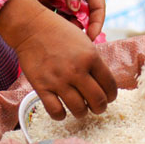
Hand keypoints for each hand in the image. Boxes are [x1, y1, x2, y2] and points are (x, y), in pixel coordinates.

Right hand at [0, 0, 116, 119]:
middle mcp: (77, 70)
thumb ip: (95, 62)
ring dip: (82, 112)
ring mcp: (59, 80)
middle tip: (97, 107)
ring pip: (79, 110)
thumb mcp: (85, 42)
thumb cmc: (60, 33)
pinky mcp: (41, 86)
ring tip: (80, 109)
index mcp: (91, 57)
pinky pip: (55, 111)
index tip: (109, 97)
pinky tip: (62, 110)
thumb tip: (103, 83)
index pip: (110, 85)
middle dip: (100, 107)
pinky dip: (61, 115)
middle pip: (98, 101)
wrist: (32, 28)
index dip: (112, 95)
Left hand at [25, 0, 104, 40]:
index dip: (96, 25)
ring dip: (57, 16)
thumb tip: (76, 10)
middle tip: (64, 31)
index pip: (97, 10)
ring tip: (48, 9)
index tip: (90, 39)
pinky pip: (49, 6)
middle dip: (73, 25)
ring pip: (63, 14)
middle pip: (80, 17)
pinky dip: (45, 6)